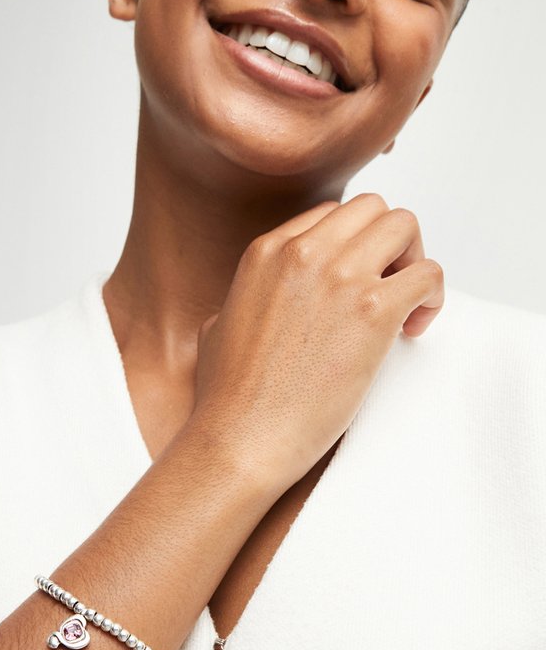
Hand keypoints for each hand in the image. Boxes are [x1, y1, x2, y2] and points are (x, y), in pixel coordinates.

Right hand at [189, 193, 444, 499]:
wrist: (242, 440)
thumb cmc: (226, 401)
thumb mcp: (216, 330)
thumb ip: (242, 301)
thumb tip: (252, 304)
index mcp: (266, 252)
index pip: (330, 216)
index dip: (352, 247)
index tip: (355, 284)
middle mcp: (304, 252)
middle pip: (372, 209)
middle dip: (388, 245)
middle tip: (388, 290)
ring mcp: (340, 277)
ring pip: (405, 226)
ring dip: (414, 261)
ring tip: (405, 308)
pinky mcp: (373, 310)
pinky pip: (428, 274)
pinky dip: (432, 297)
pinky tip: (412, 330)